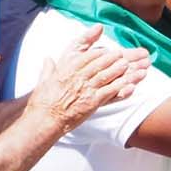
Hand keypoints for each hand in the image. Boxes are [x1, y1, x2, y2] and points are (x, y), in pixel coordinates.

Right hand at [29, 26, 146, 129]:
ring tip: (127, 64)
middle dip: (110, 58)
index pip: (85, 58)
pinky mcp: (92, 102)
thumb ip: (48, 69)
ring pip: (105, 76)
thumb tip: (48, 59)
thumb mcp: (43, 82)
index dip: (97, 53)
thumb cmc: (42, 103)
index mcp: (66, 72)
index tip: (105, 50)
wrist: (44, 120)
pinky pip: (109, 92)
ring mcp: (85, 90)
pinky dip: (120, 87)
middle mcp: (77, 78)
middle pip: (98, 65)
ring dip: (117, 69)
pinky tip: (128, 84)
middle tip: (120, 53)